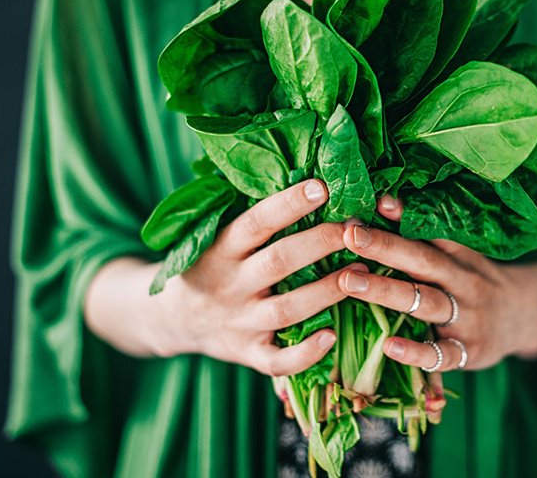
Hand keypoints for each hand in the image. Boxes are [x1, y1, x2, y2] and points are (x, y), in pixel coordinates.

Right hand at [146, 180, 357, 375]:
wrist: (173, 318)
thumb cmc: (211, 266)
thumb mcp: (217, 237)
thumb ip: (254, 218)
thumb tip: (306, 176)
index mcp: (220, 249)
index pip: (255, 222)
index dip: (288, 204)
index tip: (322, 186)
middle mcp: (230, 285)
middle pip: (278, 262)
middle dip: (320, 242)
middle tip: (356, 228)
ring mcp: (239, 322)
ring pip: (287, 309)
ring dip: (327, 291)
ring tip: (363, 272)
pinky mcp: (248, 354)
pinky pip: (277, 361)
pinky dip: (305, 353)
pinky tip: (332, 336)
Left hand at [336, 195, 536, 371]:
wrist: (527, 318)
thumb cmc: (475, 282)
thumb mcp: (459, 256)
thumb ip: (424, 237)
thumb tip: (381, 202)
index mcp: (459, 256)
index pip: (431, 232)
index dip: (404, 216)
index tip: (375, 201)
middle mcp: (464, 282)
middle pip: (423, 262)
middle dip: (385, 247)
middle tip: (349, 235)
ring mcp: (467, 318)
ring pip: (426, 303)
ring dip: (386, 291)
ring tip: (349, 281)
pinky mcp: (469, 352)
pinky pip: (441, 355)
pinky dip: (416, 352)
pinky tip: (388, 346)